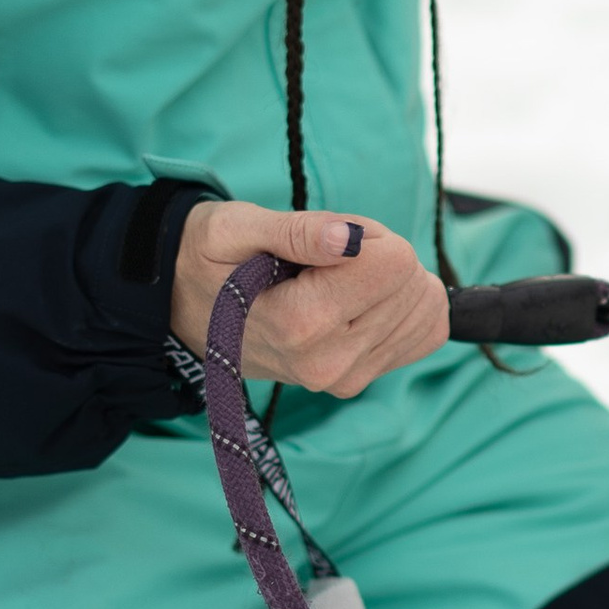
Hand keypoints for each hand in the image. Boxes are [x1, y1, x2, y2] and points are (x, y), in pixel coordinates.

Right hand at [170, 201, 448, 395]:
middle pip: (412, 282)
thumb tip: (351, 239)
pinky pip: (424, 332)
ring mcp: (347, 378)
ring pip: (424, 306)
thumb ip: (297, 232)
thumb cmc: (208, 260)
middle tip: (323, 259)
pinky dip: (402, 305)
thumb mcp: (236, 228)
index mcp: (300, 323)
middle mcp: (329, 362)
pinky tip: (356, 300)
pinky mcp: (360, 380)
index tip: (325, 238)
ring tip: (330, 279)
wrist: (184, 311)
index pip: (394, 262)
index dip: (365, 233)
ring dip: (388, 280)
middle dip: (378, 254)